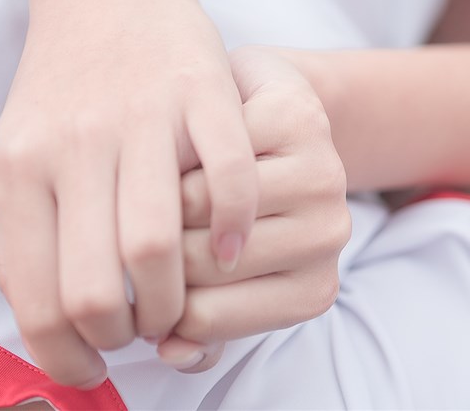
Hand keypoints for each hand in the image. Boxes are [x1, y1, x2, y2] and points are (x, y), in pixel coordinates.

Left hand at [0, 0, 258, 387]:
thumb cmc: (66, 89)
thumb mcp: (20, 158)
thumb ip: (27, 236)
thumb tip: (50, 330)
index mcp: (19, 170)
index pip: (36, 298)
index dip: (69, 354)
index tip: (93, 365)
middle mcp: (73, 145)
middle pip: (94, 287)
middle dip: (125, 334)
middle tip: (143, 333)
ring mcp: (142, 116)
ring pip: (155, 245)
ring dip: (177, 297)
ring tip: (183, 301)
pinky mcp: (202, 92)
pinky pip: (228, 178)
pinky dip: (235, 230)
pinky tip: (233, 249)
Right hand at [155, 46, 350, 372]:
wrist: (270, 127)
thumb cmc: (235, 219)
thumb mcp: (221, 282)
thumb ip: (197, 327)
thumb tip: (172, 351)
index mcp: (313, 290)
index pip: (201, 318)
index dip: (154, 301)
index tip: (145, 280)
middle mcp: (329, 235)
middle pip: (198, 262)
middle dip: (152, 247)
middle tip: (140, 224)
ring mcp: (323, 175)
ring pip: (198, 202)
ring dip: (158, 194)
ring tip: (154, 187)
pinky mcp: (299, 118)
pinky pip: (208, 144)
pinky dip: (182, 144)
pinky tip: (184, 144)